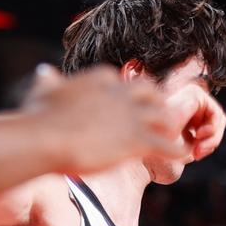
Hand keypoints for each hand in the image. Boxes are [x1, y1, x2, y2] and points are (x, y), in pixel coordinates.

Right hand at [24, 65, 222, 172]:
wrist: (46, 138)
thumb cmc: (40, 118)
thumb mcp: (44, 91)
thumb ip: (49, 82)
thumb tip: (44, 71)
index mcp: (101, 77)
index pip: (121, 79)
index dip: (126, 93)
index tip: (125, 103)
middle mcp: (121, 92)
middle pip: (150, 92)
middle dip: (156, 103)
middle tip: (158, 116)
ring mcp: (132, 115)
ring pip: (164, 116)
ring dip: (169, 126)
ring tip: (171, 137)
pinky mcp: (137, 139)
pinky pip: (168, 144)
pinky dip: (178, 149)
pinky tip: (185, 154)